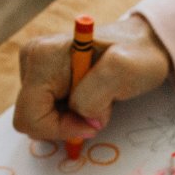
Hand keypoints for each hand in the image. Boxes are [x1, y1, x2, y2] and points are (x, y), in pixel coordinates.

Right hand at [14, 15, 171, 140]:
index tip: (93, 122)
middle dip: (66, 124)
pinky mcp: (42, 78)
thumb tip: (82, 120)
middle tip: (98, 110)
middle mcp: (31, 58)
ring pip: (39, 118)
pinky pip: (46, 113)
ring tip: (97, 99)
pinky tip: (88, 98)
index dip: (61, 129)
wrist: (144, 45)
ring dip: (70, 119)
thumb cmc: (137, 56)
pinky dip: (69, 115)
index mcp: (42, 56)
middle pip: (31, 119)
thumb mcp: (123, 71)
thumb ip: (95, 96)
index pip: (31, 116)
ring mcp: (34, 68)